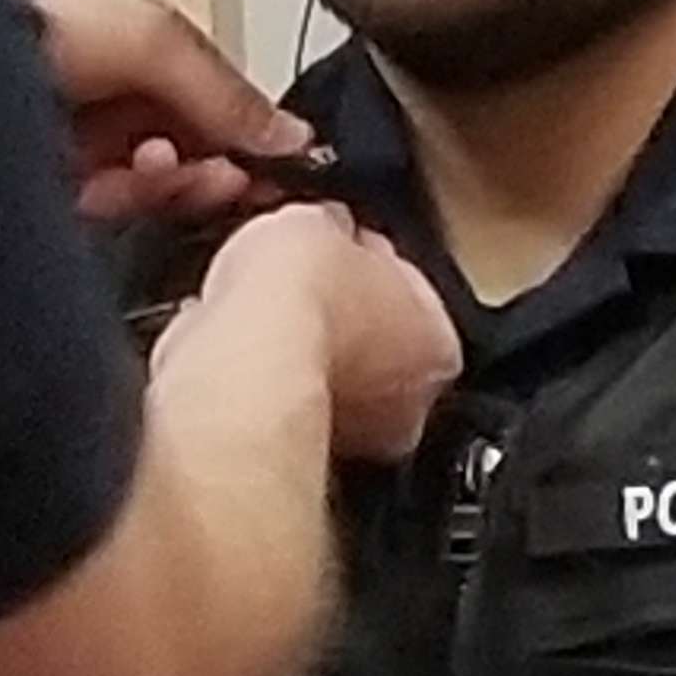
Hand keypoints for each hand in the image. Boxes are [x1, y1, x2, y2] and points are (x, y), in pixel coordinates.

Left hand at [14, 0, 307, 223]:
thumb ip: (223, 88)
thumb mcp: (151, 32)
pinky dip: (122, 201)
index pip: (187, 97)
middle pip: (165, 148)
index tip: (273, 160)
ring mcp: (41, 145)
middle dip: (207, 162)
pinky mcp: (17, 195)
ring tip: (174, 167)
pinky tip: (132, 181)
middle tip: (235, 175)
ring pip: (132, 187)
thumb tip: (286, 132)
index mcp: (101, 38)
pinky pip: (92, 214)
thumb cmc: (14, 0)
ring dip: (168, 181)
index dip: (233, 130)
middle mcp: (71, 90)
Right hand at [197, 205, 459, 462]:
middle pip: (373, 345)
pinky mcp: (283, 453)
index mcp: (440, 351)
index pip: (414, 292)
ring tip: (261, 309)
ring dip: (294, 347)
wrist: (240, 359)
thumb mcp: (323, 221)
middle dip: (339, 314)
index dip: (373, 260)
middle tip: (303, 282)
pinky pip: (270, 400)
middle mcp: (402, 409)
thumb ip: (335, 230)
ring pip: (319, 378)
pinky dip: (253, 376)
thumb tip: (322, 227)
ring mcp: (343, 441)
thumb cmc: (303, 300)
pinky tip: (234, 343)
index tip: (345, 245)